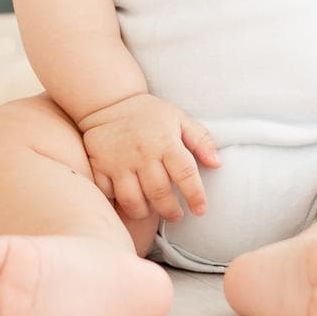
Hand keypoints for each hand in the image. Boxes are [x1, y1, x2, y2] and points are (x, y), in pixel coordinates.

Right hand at [76, 93, 220, 222]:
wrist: (108, 101)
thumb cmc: (148, 113)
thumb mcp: (179, 118)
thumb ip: (200, 140)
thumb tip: (217, 163)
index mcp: (166, 142)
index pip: (186, 174)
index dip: (195, 196)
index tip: (200, 210)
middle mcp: (143, 153)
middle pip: (159, 193)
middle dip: (171, 211)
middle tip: (176, 214)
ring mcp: (119, 162)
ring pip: (133, 201)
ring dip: (145, 212)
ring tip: (152, 210)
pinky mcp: (99, 166)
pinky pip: (109, 195)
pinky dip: (118, 204)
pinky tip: (128, 202)